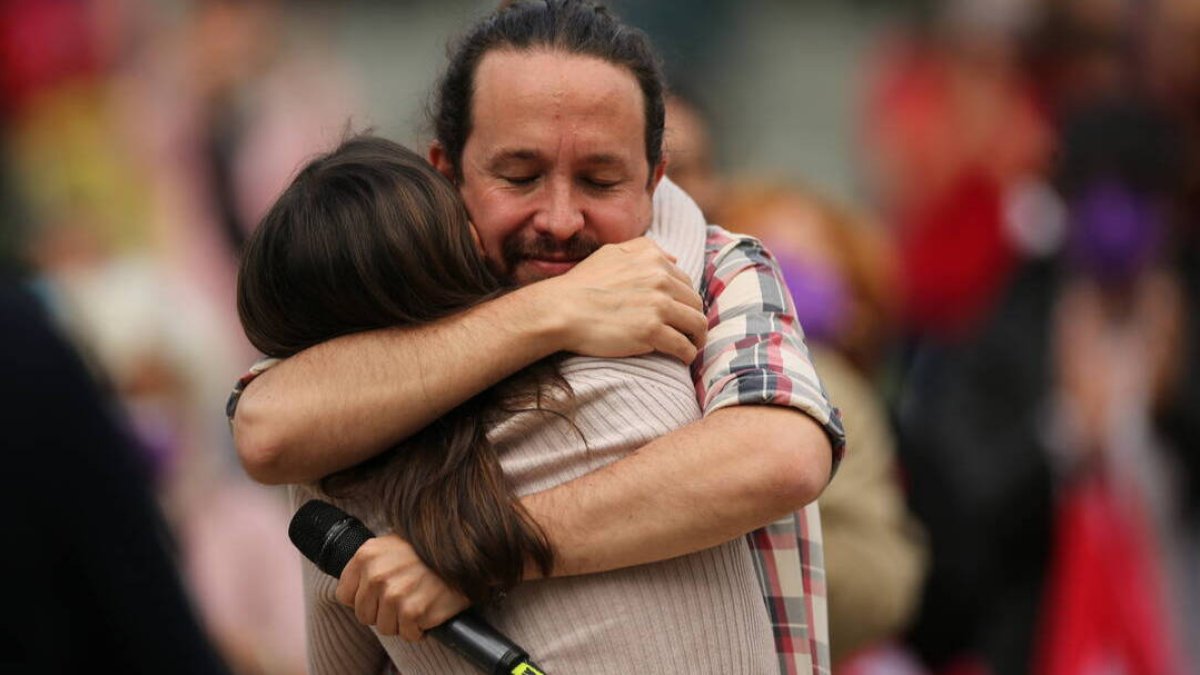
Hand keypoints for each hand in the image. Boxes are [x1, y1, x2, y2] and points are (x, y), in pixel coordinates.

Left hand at [335, 535, 468, 641]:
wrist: (466, 550)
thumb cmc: (429, 550)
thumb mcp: (392, 544)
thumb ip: (369, 564)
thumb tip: (352, 591)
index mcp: (366, 555)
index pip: (344, 596)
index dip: (363, 598)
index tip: (380, 594)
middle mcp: (376, 575)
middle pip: (364, 615)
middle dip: (383, 612)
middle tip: (404, 598)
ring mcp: (395, 594)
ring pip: (385, 628)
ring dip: (402, 622)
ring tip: (417, 602)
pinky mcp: (413, 611)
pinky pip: (408, 634)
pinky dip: (420, 629)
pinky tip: (429, 610)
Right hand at [537, 237, 707, 362]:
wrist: (561, 310)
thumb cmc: (581, 284)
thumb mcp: (612, 253)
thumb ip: (644, 250)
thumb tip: (674, 258)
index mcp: (653, 260)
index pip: (685, 282)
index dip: (684, 301)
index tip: (680, 314)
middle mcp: (660, 279)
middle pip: (695, 303)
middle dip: (694, 319)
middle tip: (689, 334)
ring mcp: (658, 306)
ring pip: (697, 324)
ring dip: (697, 338)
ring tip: (691, 347)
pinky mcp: (652, 331)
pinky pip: (683, 346)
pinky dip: (687, 354)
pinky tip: (682, 358)